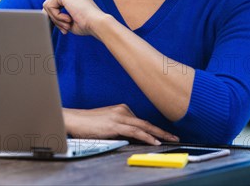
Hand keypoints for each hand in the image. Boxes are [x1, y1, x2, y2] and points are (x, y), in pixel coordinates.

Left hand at [42, 0, 106, 36]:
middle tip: (66, 29)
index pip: (56, 3)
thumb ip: (58, 14)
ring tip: (68, 25)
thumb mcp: (69, 18)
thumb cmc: (87, 24)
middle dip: (56, 19)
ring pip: (48, 5)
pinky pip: (49, 6)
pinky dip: (56, 17)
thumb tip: (43, 13)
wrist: (97, 23)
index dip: (58, 17)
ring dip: (56, 19)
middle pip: (51, 3)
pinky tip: (68, 19)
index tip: (66, 28)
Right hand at [63, 105, 179, 145]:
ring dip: (159, 134)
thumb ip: (120, 126)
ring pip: (144, 126)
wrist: (74, 120)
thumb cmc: (88, 123)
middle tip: (175, 137)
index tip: (164, 135)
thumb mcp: (108, 122)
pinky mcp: (115, 125)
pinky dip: (147, 137)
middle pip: (146, 122)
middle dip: (162, 130)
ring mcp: (119, 117)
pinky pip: (135, 131)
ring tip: (170, 140)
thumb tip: (133, 136)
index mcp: (121, 109)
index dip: (153, 129)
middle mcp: (122, 110)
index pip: (141, 120)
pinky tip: (154, 142)